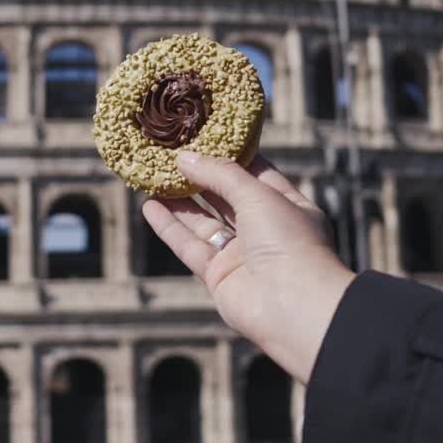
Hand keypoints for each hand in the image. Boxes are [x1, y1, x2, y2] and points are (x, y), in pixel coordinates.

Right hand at [142, 152, 354, 384]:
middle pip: (226, 197)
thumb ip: (220, 174)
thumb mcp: (257, 195)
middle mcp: (266, 231)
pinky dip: (170, 227)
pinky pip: (190, 246)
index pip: (257, 174)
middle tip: (170, 153)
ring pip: (204, 221)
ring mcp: (242, 255)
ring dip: (179, 200)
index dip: (230, 155)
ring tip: (152, 175)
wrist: (293, 307)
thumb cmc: (288, 243)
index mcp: (289, 207)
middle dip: (199, 176)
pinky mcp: (219, 276)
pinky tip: (149, 206)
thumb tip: (185, 158)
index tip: (203, 136)